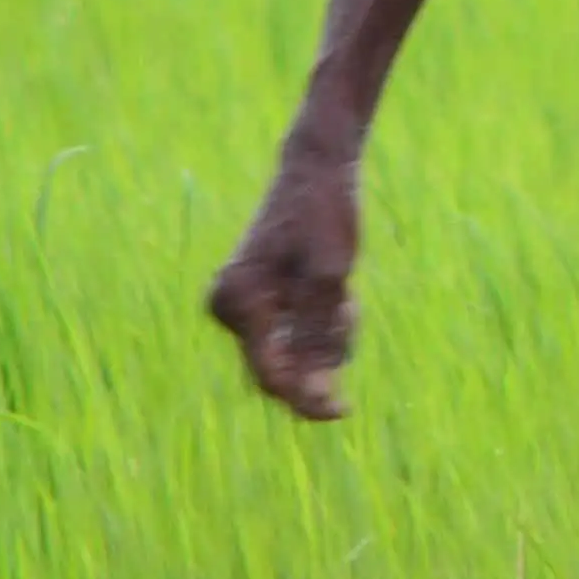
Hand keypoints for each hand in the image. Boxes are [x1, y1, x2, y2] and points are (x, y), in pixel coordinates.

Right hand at [206, 145, 364, 417]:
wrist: (316, 169)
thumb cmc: (324, 215)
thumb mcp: (331, 276)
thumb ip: (319, 336)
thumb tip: (315, 392)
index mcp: (240, 300)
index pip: (271, 377)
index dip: (307, 401)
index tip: (344, 409)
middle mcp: (231, 307)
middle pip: (279, 370)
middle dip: (321, 354)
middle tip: (347, 307)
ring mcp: (241, 306)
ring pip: (292, 355)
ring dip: (327, 336)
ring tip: (342, 291)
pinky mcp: (257, 303)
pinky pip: (292, 337)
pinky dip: (321, 325)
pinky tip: (336, 291)